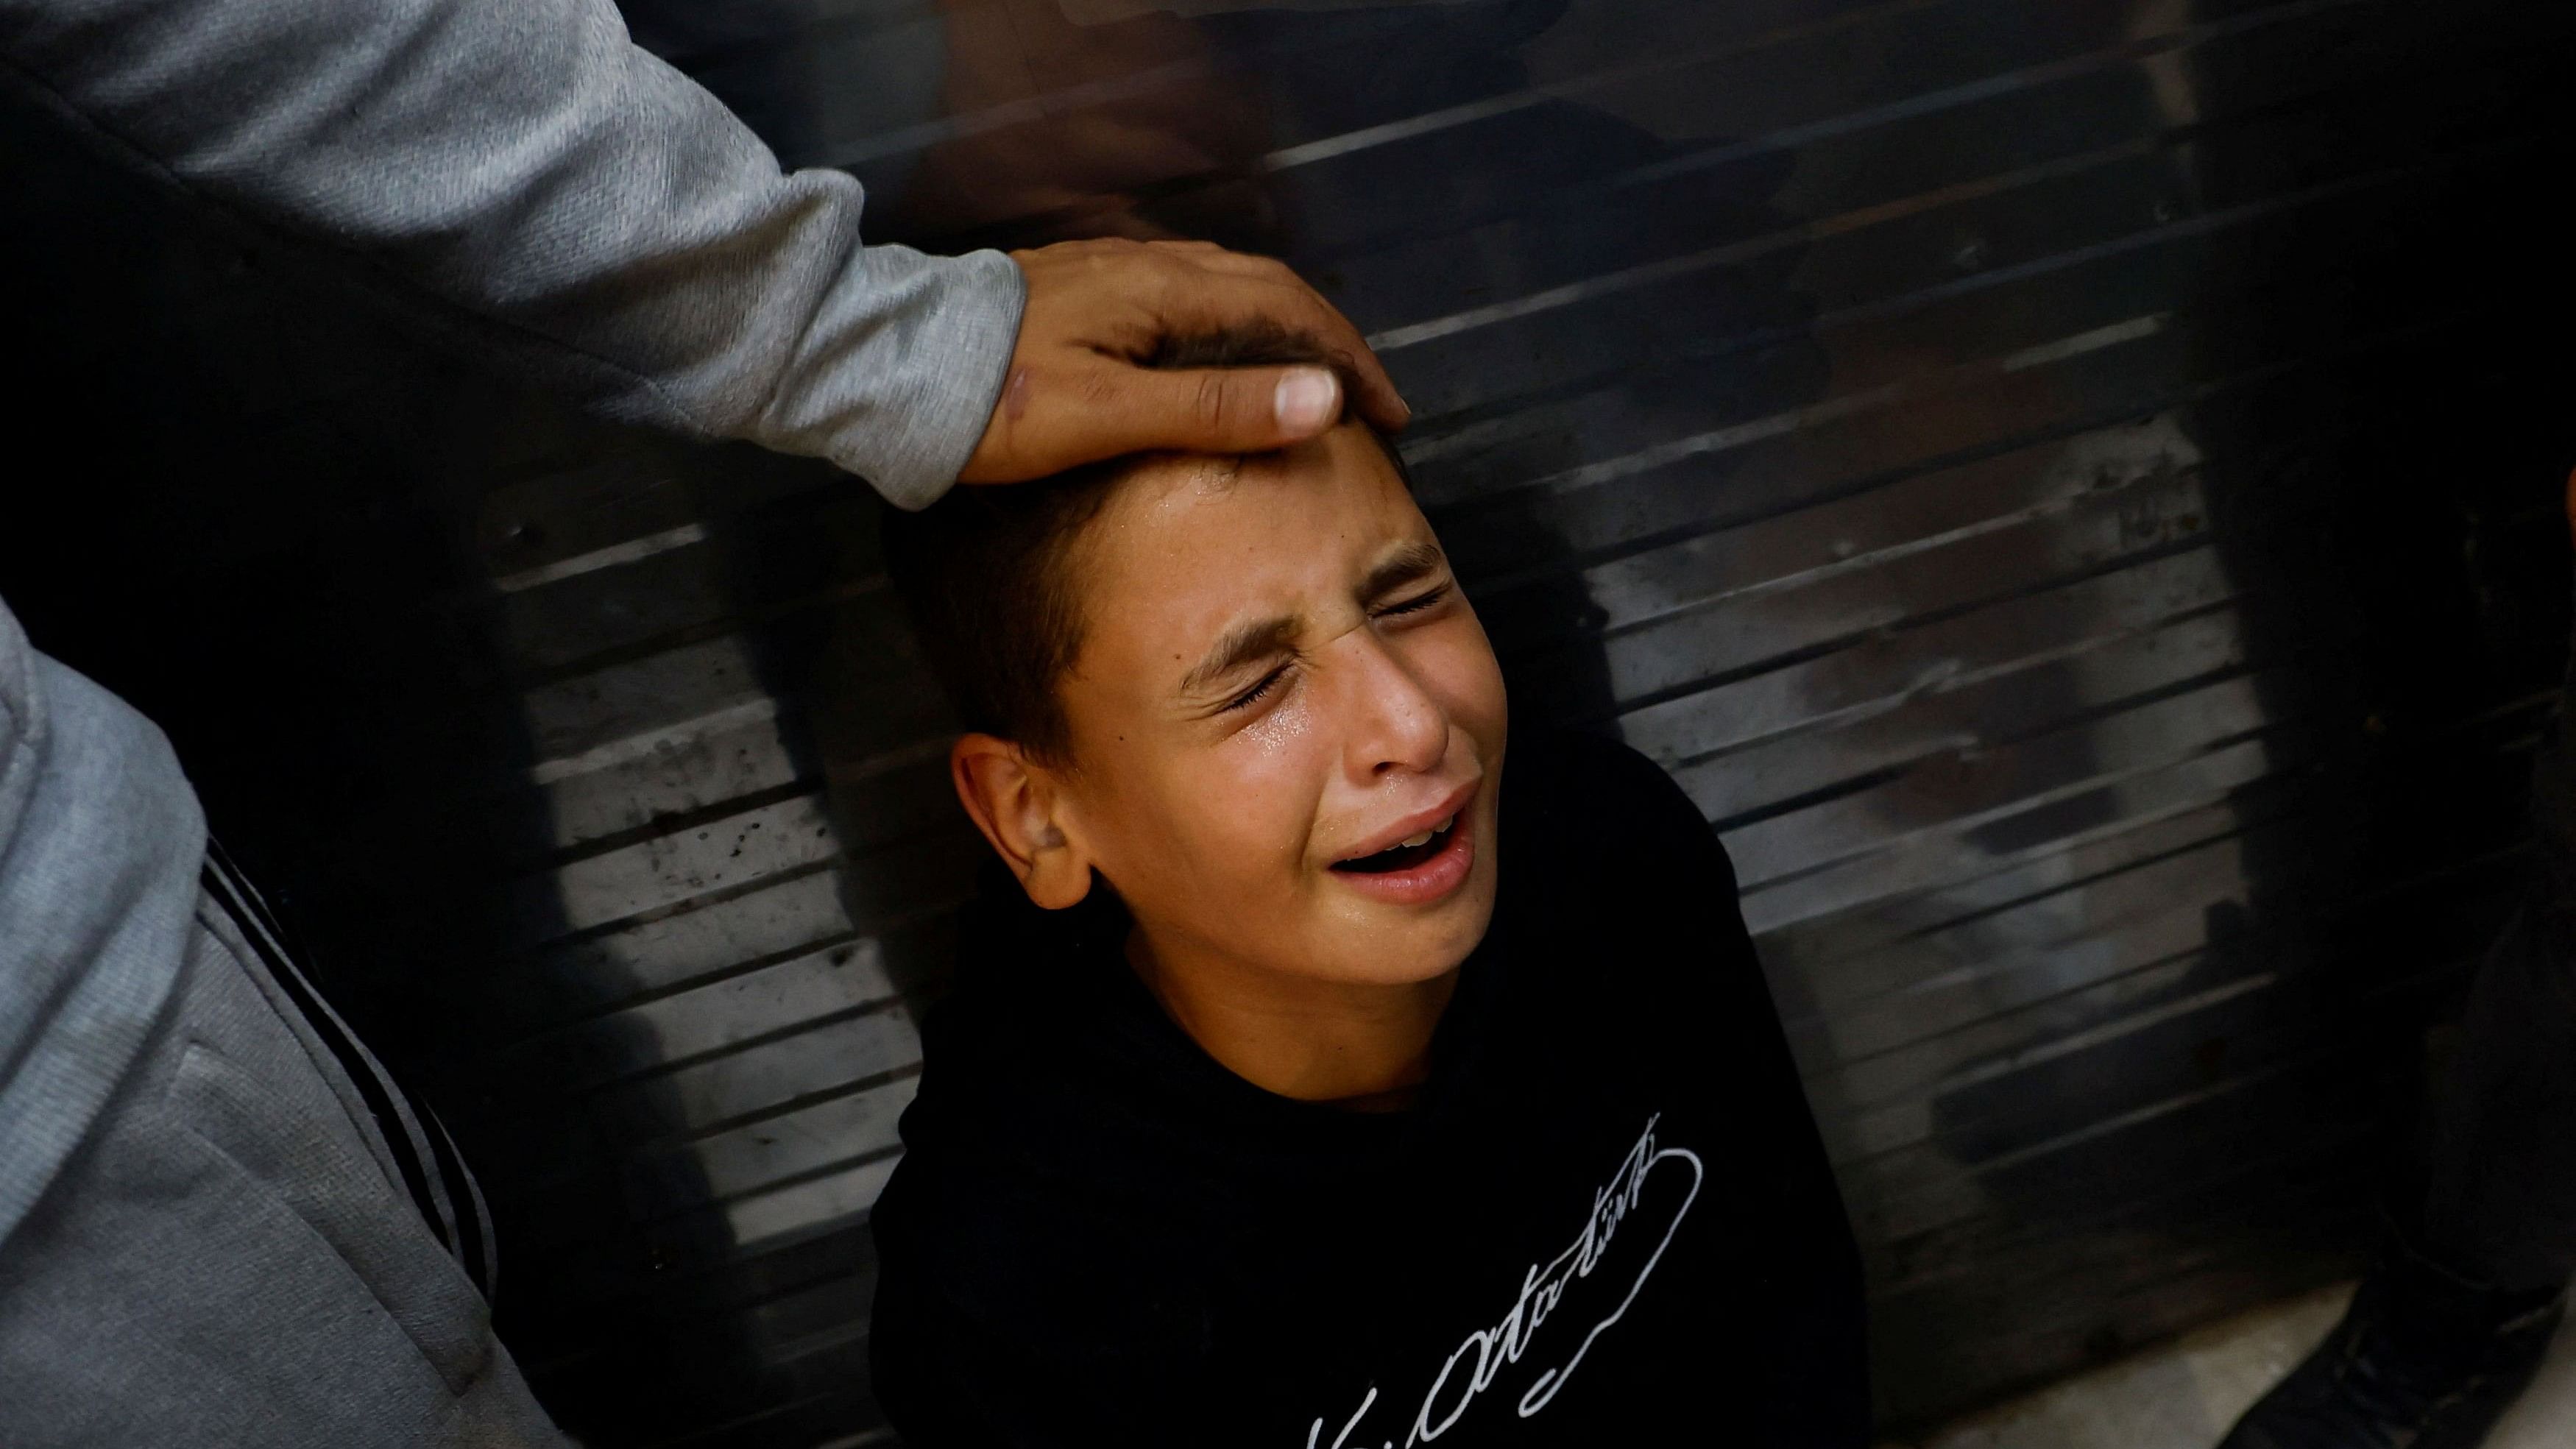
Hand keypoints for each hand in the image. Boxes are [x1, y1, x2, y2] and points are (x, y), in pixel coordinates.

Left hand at [957, 238, 1409, 484]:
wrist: (882, 370)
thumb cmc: (989, 405)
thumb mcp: (1109, 417)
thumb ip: (1215, 408)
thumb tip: (1322, 397)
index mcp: (1162, 290)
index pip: (1290, 310)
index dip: (1349, 363)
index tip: (1390, 416)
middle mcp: (1143, 268)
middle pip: (1265, 290)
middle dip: (1327, 344)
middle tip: (1368, 405)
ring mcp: (1109, 276)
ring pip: (1223, 289)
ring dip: (1280, 333)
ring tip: (1310, 389)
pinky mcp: (1079, 294)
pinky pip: (1182, 298)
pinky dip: (1231, 331)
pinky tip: (1220, 367)